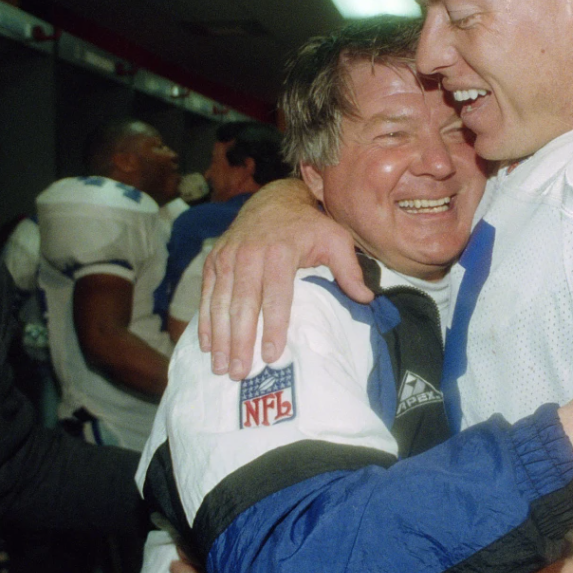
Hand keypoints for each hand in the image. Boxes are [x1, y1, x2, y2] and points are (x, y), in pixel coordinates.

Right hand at [199, 178, 369, 378]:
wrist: (274, 200)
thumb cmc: (309, 226)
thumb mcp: (335, 239)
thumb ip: (349, 269)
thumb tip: (366, 299)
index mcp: (280, 252)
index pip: (276, 296)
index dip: (273, 327)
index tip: (272, 355)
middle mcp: (249, 254)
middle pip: (243, 305)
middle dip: (240, 341)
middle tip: (238, 372)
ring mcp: (227, 257)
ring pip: (220, 303)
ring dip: (219, 338)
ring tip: (220, 367)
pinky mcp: (214, 260)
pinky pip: (206, 294)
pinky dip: (205, 321)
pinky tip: (207, 345)